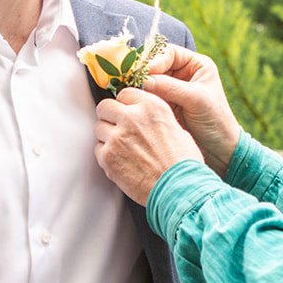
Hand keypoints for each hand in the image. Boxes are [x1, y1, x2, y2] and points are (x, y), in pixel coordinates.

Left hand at [93, 88, 203, 204]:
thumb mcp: (177, 129)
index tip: (126, 113)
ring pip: (99, 128)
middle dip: (109, 117)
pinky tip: (121, 163)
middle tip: (117, 129)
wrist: (179, 189)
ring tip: (122, 150)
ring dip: (107, 137)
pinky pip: (98, 150)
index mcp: (152, 107)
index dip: (124, 105)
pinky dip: (106, 156)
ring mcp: (117, 137)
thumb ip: (155, 119)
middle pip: (105, 107)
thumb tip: (145, 120)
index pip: (124, 94)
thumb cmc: (183, 163)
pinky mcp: (108, 157)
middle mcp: (132, 117)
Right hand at [139, 45, 242, 176]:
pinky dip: (139, 98)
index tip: (145, 71)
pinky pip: (147, 97)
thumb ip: (171, 87)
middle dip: (143, 72)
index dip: (155, 59)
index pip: (169, 53)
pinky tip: (133, 103)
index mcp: (196, 65)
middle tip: (131, 80)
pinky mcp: (163, 105)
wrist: (219, 149)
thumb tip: (144, 79)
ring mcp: (171, 90)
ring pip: (148, 81)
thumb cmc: (216, 120)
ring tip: (129, 92)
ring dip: (139, 86)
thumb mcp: (197, 99)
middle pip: (155, 65)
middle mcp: (182, 74)